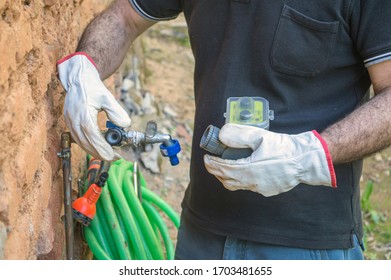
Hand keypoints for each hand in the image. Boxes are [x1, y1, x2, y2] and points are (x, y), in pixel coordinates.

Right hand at [57, 52, 130, 160]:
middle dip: (102, 154)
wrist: (78, 79)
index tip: (114, 156)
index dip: (103, 149)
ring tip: (110, 154)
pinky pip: (79, 140)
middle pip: (87, 144)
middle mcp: (74, 121)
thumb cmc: (92, 87)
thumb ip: (116, 112)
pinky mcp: (70, 123)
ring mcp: (70, 123)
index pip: (93, 137)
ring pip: (82, 144)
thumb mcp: (107, 97)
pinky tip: (100, 147)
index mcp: (83, 115)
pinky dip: (89, 146)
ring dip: (95, 152)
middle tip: (116, 157)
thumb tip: (125, 125)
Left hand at [203, 123, 336, 196]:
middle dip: (215, 171)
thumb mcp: (260, 136)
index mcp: (247, 169)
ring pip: (236, 186)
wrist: (305, 160)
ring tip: (223, 169)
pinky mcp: (267, 191)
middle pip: (225, 179)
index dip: (211, 164)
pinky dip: (240, 181)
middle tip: (211, 163)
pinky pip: (248, 187)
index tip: (206, 158)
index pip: (222, 168)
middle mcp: (251, 182)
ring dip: (226, 178)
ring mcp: (259, 188)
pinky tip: (243, 173)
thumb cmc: (284, 148)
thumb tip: (222, 134)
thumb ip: (239, 135)